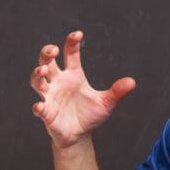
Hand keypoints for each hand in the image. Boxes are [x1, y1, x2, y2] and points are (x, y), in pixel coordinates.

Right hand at [29, 31, 135, 148]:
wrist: (79, 135)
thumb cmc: (89, 115)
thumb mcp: (106, 103)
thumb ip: (116, 92)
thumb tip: (132, 82)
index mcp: (73, 74)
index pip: (70, 53)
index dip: (71, 42)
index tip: (77, 34)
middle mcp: (59, 82)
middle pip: (47, 62)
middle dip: (46, 54)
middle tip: (52, 50)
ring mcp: (50, 96)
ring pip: (37, 81)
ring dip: (37, 75)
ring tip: (43, 71)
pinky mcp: (47, 112)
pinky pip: (40, 107)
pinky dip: (39, 106)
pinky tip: (40, 106)